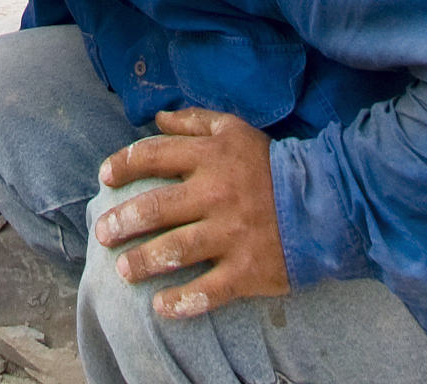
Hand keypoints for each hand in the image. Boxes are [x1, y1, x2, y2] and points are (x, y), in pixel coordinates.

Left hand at [96, 108, 289, 317]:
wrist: (324, 201)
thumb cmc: (270, 164)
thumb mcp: (235, 130)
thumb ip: (194, 121)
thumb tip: (157, 118)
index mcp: (211, 158)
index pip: (154, 156)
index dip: (123, 164)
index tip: (105, 177)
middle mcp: (217, 194)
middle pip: (156, 208)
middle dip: (122, 222)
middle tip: (103, 233)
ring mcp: (232, 234)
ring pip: (175, 250)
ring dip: (143, 262)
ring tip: (123, 270)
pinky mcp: (247, 269)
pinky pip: (208, 291)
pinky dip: (182, 302)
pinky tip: (161, 307)